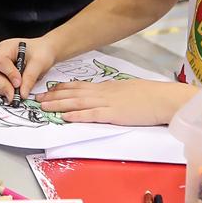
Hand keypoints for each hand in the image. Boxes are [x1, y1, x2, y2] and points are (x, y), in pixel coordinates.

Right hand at [0, 37, 58, 99]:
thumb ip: (30, 77)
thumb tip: (22, 92)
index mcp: (6, 47)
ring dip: (3, 90)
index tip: (18, 83)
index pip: (0, 61)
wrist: (43, 52)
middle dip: (3, 85)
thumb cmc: (40, 51)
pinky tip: (14, 92)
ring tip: (17, 94)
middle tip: (15, 95)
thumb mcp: (39, 62)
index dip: (8, 74)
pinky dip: (4, 91)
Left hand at [38, 78, 193, 125]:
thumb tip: (105, 96)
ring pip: (78, 102)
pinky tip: (66, 116)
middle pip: (73, 93)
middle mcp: (103, 93)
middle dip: (53, 96)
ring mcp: (108, 103)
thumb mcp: (127, 90)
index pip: (79, 86)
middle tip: (37, 98)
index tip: (48, 90)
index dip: (61, 88)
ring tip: (43, 107)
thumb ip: (114, 93)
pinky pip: (92, 114)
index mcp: (106, 88)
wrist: (164, 98)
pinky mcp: (114, 114)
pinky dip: (78, 115)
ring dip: (59, 104)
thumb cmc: (150, 96)